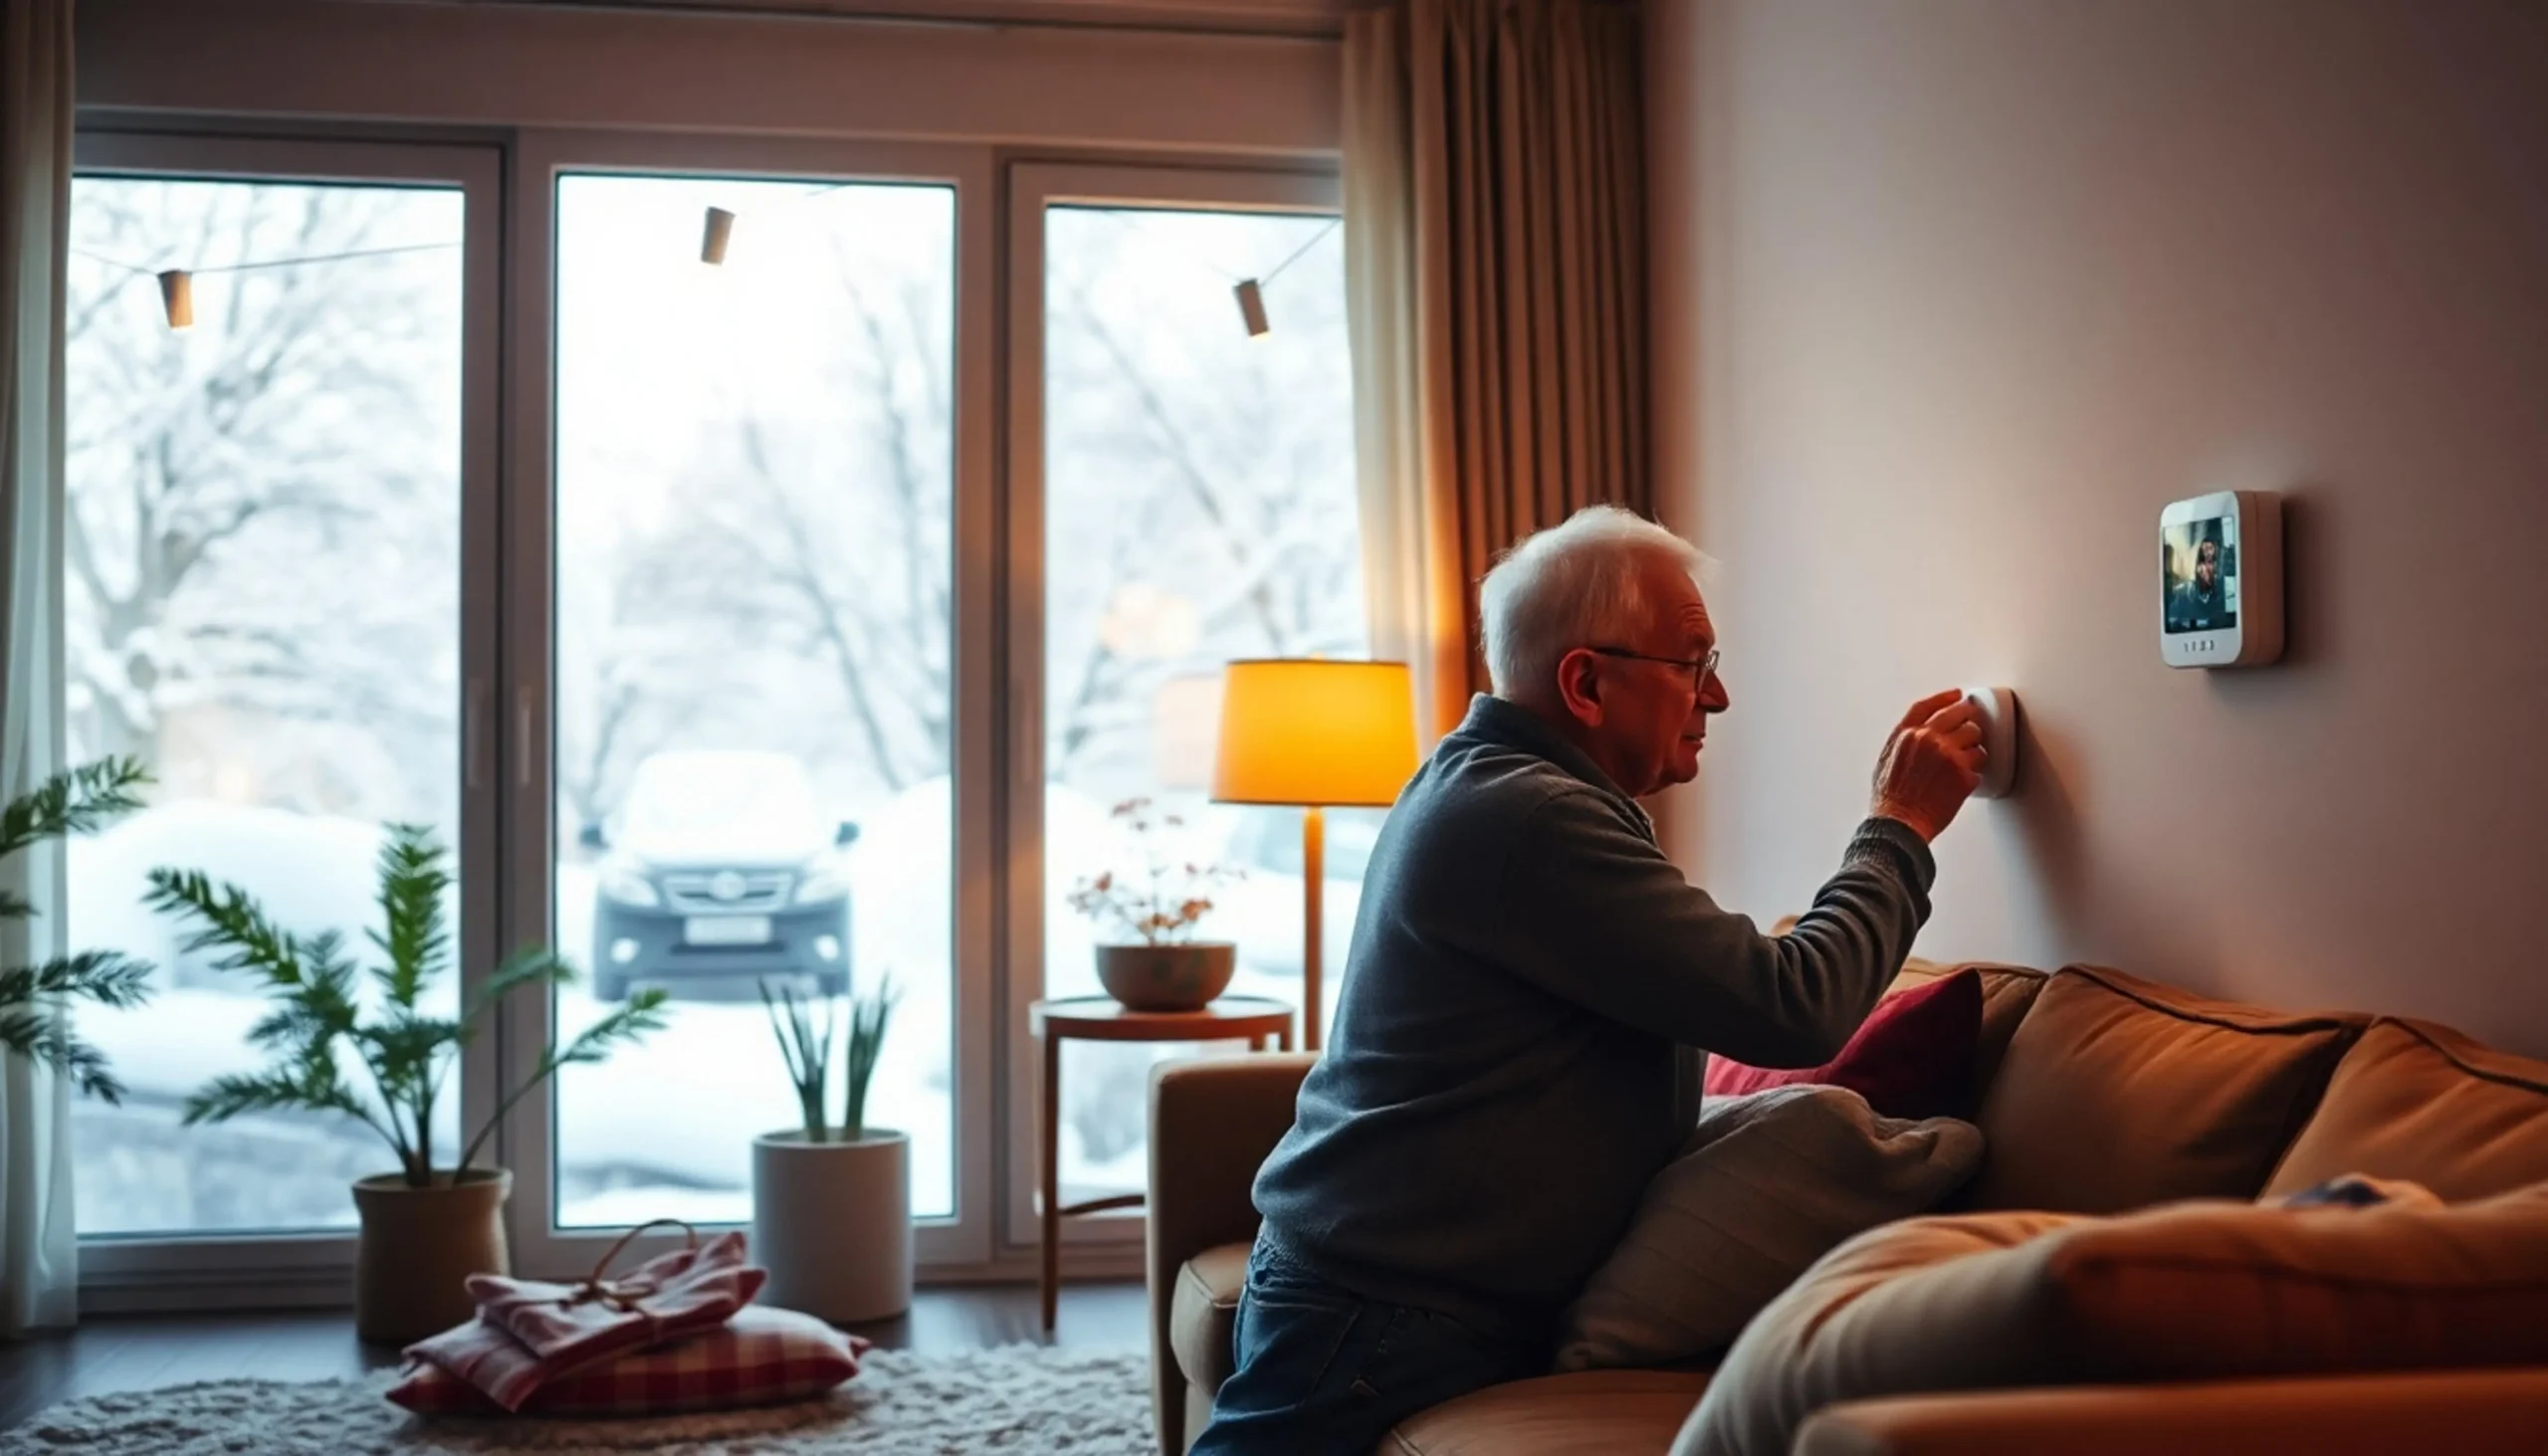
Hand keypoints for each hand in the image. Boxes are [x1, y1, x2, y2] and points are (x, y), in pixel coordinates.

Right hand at [1870, 689, 1987, 841]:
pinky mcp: (1964, 774)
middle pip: (1959, 714)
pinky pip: (1980, 764)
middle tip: (1974, 723)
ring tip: (1968, 759)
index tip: (1956, 694)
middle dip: (1969, 717)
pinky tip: (1965, 780)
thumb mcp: (1885, 762)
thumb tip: (1917, 737)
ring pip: (1975, 738)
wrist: (1899, 824)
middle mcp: (1928, 739)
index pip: (1928, 706)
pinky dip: (1975, 772)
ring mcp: (1948, 755)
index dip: (1945, 698)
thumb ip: (1903, 743)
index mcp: (1906, 734)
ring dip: (1974, 747)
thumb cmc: (1889, 801)